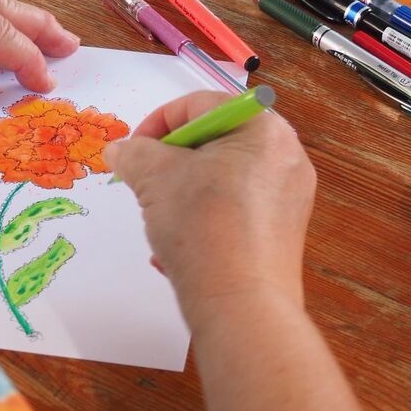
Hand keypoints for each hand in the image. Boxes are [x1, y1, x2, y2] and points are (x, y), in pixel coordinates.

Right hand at [103, 92, 315, 312]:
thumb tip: (120, 150)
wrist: (241, 306)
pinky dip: (205, 216)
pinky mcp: (284, 233)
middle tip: (146, 183)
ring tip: (163, 218)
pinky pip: (236, 208)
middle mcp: (286, 156)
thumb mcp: (155, 177)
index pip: (199, 105)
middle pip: (213, 140)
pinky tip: (181, 247)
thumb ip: (134, 153)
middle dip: (171, 161)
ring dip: (183, 191)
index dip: (157, 124)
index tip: (133, 151)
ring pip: (222, 176)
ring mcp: (290, 197)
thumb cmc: (203, 226)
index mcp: (263, 128)